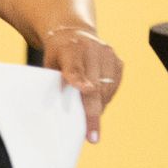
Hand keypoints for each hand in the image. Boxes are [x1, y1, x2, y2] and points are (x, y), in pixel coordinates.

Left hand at [41, 24, 122, 143]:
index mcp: (70, 49)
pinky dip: (106, 98)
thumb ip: (56, 80)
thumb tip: (61, 109)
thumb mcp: (49, 63)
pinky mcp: (118, 61)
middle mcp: (92, 49)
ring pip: (107, 90)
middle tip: (92, 134)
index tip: (86, 90)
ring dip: (100, 107)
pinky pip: (115, 87)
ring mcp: (108, 54)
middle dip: (93, 112)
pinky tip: (98, 104)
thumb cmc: (58, 54)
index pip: (74, 67)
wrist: (73, 33)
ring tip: (91, 120)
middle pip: (95, 86)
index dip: (79, 80)